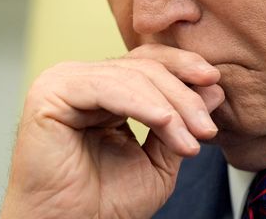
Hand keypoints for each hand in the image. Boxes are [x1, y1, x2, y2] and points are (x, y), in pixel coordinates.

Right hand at [0, 44, 224, 218]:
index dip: (181, 67)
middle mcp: (80, 80)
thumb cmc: (103, 203)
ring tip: (190, 140)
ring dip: (168, 107)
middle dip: (182, 97)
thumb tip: (213, 88)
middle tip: (206, 129)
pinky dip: (139, 103)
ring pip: (128, 76)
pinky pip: (104, 87)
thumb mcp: (158, 160)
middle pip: (141, 67)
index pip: (146, 63)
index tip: (215, 84)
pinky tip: (164, 121)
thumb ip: (180, 125)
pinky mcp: (50, 93)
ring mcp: (63, 83)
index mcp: (102, 89)